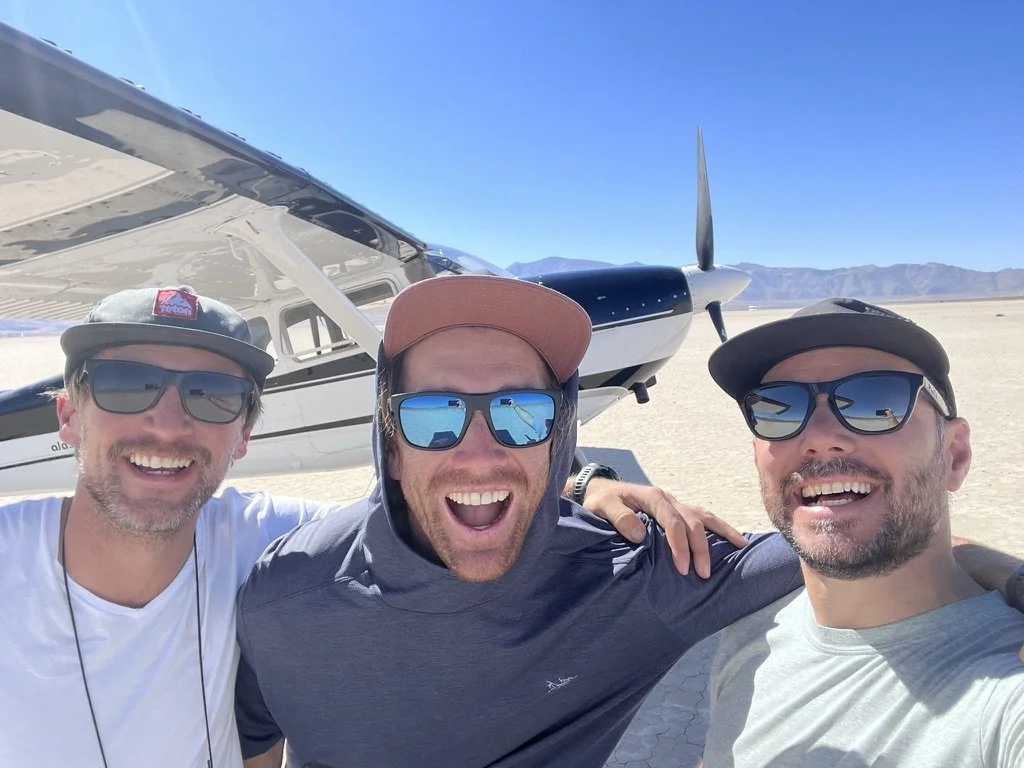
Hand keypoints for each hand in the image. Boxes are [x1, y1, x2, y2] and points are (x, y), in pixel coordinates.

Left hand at [582, 478, 747, 577]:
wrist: (600, 490)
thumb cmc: (601, 502)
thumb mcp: (602, 507)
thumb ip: (619, 518)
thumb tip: (640, 534)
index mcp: (652, 497)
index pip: (673, 521)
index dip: (679, 545)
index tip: (681, 568)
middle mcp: (668, 499)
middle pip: (693, 521)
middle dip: (700, 548)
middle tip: (702, 574)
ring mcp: (675, 504)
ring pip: (704, 516)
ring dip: (722, 532)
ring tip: (740, 547)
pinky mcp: (677, 511)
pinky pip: (701, 518)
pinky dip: (718, 527)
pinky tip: (732, 539)